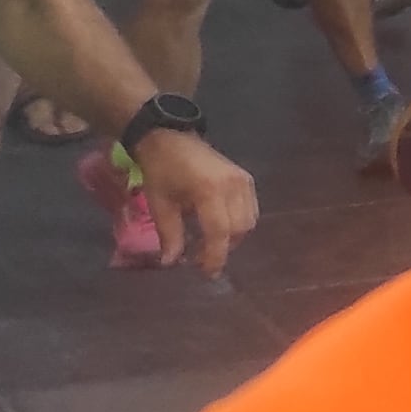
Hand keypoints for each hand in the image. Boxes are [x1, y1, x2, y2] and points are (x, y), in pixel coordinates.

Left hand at [136, 129, 259, 274]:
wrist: (169, 138)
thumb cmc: (160, 171)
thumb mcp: (159, 204)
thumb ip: (169, 235)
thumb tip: (171, 263)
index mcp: (210, 191)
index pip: (220, 231)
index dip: (215, 256)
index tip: (206, 273)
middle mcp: (234, 186)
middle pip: (240, 228)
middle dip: (223, 248)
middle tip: (201, 259)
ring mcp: (244, 181)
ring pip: (249, 220)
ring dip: (233, 237)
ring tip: (209, 244)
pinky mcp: (246, 179)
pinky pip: (250, 209)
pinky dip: (238, 223)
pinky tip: (219, 227)